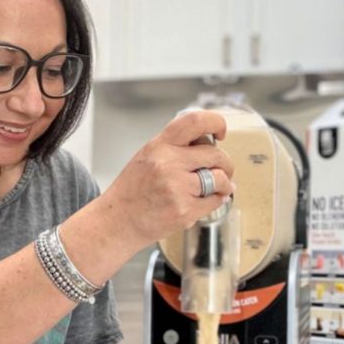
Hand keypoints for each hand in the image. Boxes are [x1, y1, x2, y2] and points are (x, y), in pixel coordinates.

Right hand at [100, 110, 234, 249]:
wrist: (118, 221)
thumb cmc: (132, 190)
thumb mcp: (148, 156)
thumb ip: (175, 146)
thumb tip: (210, 142)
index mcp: (160, 145)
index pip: (195, 121)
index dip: (216, 123)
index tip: (221, 132)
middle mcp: (169, 163)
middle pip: (216, 154)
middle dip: (226, 163)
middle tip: (224, 169)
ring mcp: (177, 188)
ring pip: (220, 179)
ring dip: (225, 184)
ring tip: (221, 186)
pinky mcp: (184, 211)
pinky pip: (215, 201)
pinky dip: (217, 200)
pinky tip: (211, 199)